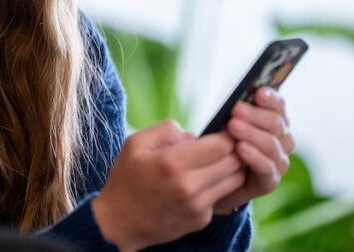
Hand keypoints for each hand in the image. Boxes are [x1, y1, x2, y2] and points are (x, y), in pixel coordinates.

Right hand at [92, 120, 245, 250]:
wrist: (119, 223)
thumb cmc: (126, 178)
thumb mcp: (135, 143)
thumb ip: (166, 130)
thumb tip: (194, 135)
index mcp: (172, 163)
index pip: (220, 145)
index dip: (228, 135)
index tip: (225, 130)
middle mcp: (188, 186)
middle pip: (233, 162)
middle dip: (234, 150)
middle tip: (224, 144)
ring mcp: (196, 206)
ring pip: (234, 181)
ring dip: (231, 168)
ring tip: (217, 161)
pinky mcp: (200, 220)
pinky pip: (221, 196)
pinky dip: (218, 186)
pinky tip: (203, 181)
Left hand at [213, 87, 294, 213]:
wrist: (216, 182)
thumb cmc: (222, 146)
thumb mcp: (225, 125)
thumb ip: (235, 114)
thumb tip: (234, 101)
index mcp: (274, 121)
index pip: (279, 106)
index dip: (270, 98)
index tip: (258, 91)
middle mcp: (282, 140)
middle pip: (276, 124)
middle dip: (255, 115)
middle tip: (236, 109)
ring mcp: (279, 161)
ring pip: (272, 144)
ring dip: (252, 133)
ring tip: (233, 126)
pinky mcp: (270, 180)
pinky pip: (266, 167)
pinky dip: (254, 156)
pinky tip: (240, 148)